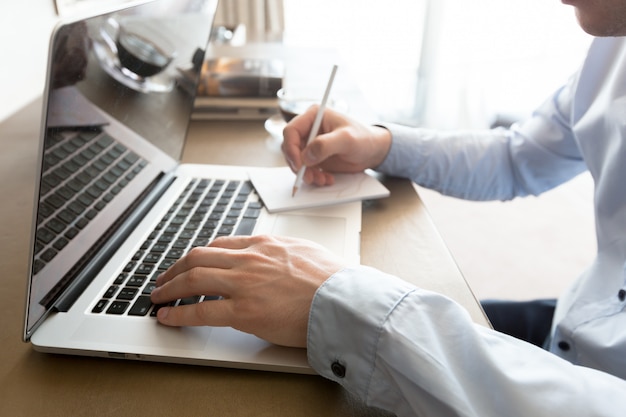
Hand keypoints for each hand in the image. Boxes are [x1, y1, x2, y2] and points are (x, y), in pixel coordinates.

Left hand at [150, 235, 345, 347]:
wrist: (344, 299)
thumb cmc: (333, 279)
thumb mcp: (305, 251)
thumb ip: (283, 252)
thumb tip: (277, 257)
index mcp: (265, 244)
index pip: (221, 244)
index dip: (199, 255)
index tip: (191, 262)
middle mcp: (249, 259)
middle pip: (198, 257)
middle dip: (175, 268)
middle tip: (164, 278)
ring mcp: (244, 284)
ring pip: (193, 278)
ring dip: (169, 288)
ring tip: (157, 296)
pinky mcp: (244, 311)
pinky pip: (201, 309)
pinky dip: (178, 313)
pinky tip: (166, 317)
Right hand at [281, 106, 391, 186]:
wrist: (373, 151)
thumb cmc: (364, 138)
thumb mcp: (347, 139)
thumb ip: (325, 145)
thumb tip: (306, 156)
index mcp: (314, 117)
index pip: (291, 131)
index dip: (291, 149)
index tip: (299, 164)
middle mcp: (309, 129)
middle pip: (291, 148)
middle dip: (298, 165)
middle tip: (309, 177)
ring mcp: (311, 144)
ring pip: (297, 161)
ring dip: (306, 174)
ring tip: (322, 180)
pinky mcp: (315, 157)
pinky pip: (306, 169)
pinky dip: (314, 177)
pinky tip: (327, 179)